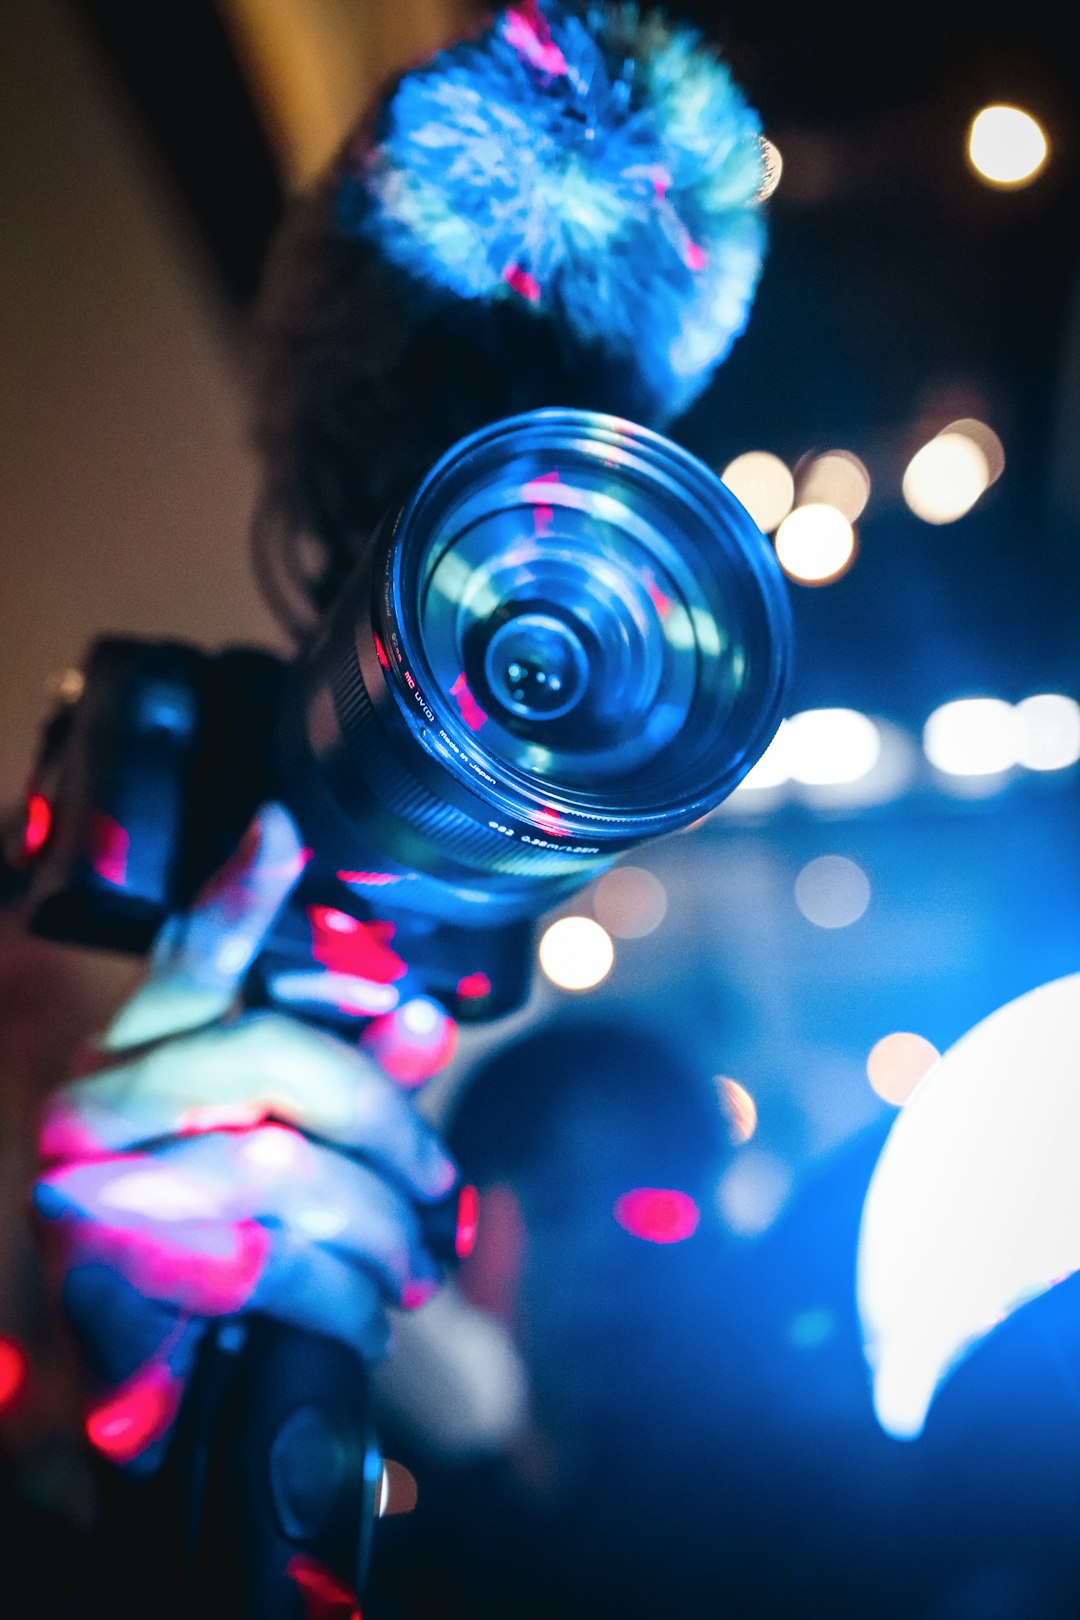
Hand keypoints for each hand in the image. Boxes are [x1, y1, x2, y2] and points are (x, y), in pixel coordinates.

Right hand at [32, 802, 457, 1472]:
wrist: (166, 1395)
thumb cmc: (235, 1242)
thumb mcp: (301, 1152)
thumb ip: (356, 1081)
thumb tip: (423, 1018)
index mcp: (148, 1046)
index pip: (195, 956)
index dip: (242, 893)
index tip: (284, 826)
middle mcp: (101, 1095)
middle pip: (273, 1054)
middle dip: (386, 1123)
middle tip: (442, 1187)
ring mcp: (87, 1181)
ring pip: (282, 1166)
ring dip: (379, 1231)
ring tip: (415, 1270)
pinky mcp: (100, 1271)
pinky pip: (264, 1261)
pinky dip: (342, 1297)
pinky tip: (364, 1318)